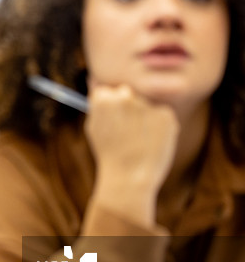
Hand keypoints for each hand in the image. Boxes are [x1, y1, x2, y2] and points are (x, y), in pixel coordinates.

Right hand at [85, 84, 178, 225]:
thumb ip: (97, 106)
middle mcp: (125, 96)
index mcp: (103, 99)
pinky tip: (151, 144)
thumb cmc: (109, 155)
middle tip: (127, 132)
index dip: (109, 106)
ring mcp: (147, 105)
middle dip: (128, 108)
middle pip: (127, 93)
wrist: (130, 177)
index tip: (113, 119)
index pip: (106, 91)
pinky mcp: (166, 114)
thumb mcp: (95, 129)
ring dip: (144, 118)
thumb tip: (98, 84)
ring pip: (146, 106)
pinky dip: (159, 127)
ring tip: (138, 142)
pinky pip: (162, 116)